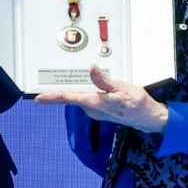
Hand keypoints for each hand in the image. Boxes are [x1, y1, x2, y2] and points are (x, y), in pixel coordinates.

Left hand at [35, 66, 168, 132]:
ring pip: (80, 98)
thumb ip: (104, 80)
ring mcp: (96, 111)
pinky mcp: (100, 111)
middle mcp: (93, 109)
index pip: (69, 98)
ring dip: (74, 90)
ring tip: (68, 79)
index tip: (38, 98)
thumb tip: (92, 69)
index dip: (52, 98)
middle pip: (71, 98)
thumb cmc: (137, 103)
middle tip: (48, 81)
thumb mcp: (122, 88)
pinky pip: (87, 100)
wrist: (148, 118)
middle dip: (61, 90)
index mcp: (96, 103)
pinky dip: (83, 93)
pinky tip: (87, 85)